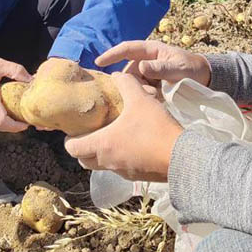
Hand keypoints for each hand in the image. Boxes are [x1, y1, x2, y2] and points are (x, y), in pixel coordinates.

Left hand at [64, 72, 182, 181]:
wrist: (182, 157)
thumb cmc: (155, 128)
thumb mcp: (140, 99)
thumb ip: (126, 83)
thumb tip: (117, 75)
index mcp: (103, 144)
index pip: (72, 149)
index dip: (70, 139)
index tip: (75, 130)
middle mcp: (108, 161)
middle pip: (84, 160)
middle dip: (83, 148)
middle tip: (90, 133)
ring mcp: (122, 171)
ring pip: (102, 166)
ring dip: (101, 154)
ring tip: (111, 136)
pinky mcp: (136, 176)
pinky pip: (119, 168)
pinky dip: (118, 158)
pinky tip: (131, 144)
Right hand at [97, 40, 210, 87]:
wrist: (205, 79)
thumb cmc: (193, 69)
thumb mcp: (179, 69)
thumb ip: (161, 68)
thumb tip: (141, 67)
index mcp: (151, 50)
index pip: (127, 49)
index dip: (112, 54)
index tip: (98, 62)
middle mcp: (147, 61)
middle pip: (129, 72)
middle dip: (132, 83)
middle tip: (149, 93)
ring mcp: (148, 73)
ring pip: (134, 84)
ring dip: (141, 92)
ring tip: (157, 96)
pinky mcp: (151, 85)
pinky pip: (141, 92)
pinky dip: (145, 97)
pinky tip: (156, 100)